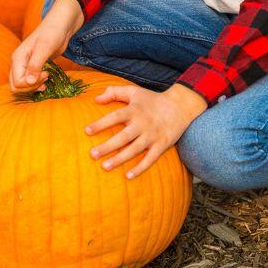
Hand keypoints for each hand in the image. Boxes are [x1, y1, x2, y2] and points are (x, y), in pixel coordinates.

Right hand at [10, 0, 83, 92]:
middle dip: (31, 87)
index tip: (46, 73)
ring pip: (20, 86)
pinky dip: (35, 86)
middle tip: (45, 78)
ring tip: (46, 81)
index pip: (17, 82)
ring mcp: (24, 66)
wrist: (60, 26)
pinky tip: (45, 82)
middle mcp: (18, 63)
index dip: (31, 83)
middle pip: (15, 86)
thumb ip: (35, 65)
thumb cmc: (52, 33)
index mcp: (17, 58)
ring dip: (33, 88)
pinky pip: (28, 83)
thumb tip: (29, 82)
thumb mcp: (44, 48)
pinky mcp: (32, 68)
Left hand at [86, 83, 206, 178]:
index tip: (87, 131)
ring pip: (134, 150)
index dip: (101, 124)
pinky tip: (128, 176)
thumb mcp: (134, 91)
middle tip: (92, 155)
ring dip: (120, 159)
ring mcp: (153, 135)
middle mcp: (143, 123)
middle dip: (107, 146)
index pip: (115, 117)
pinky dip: (141, 168)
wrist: (181, 105)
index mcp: (134, 110)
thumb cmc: (152, 99)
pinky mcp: (162, 144)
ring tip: (105, 167)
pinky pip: (151, 158)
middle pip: (123, 137)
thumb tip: (96, 99)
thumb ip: (114, 92)